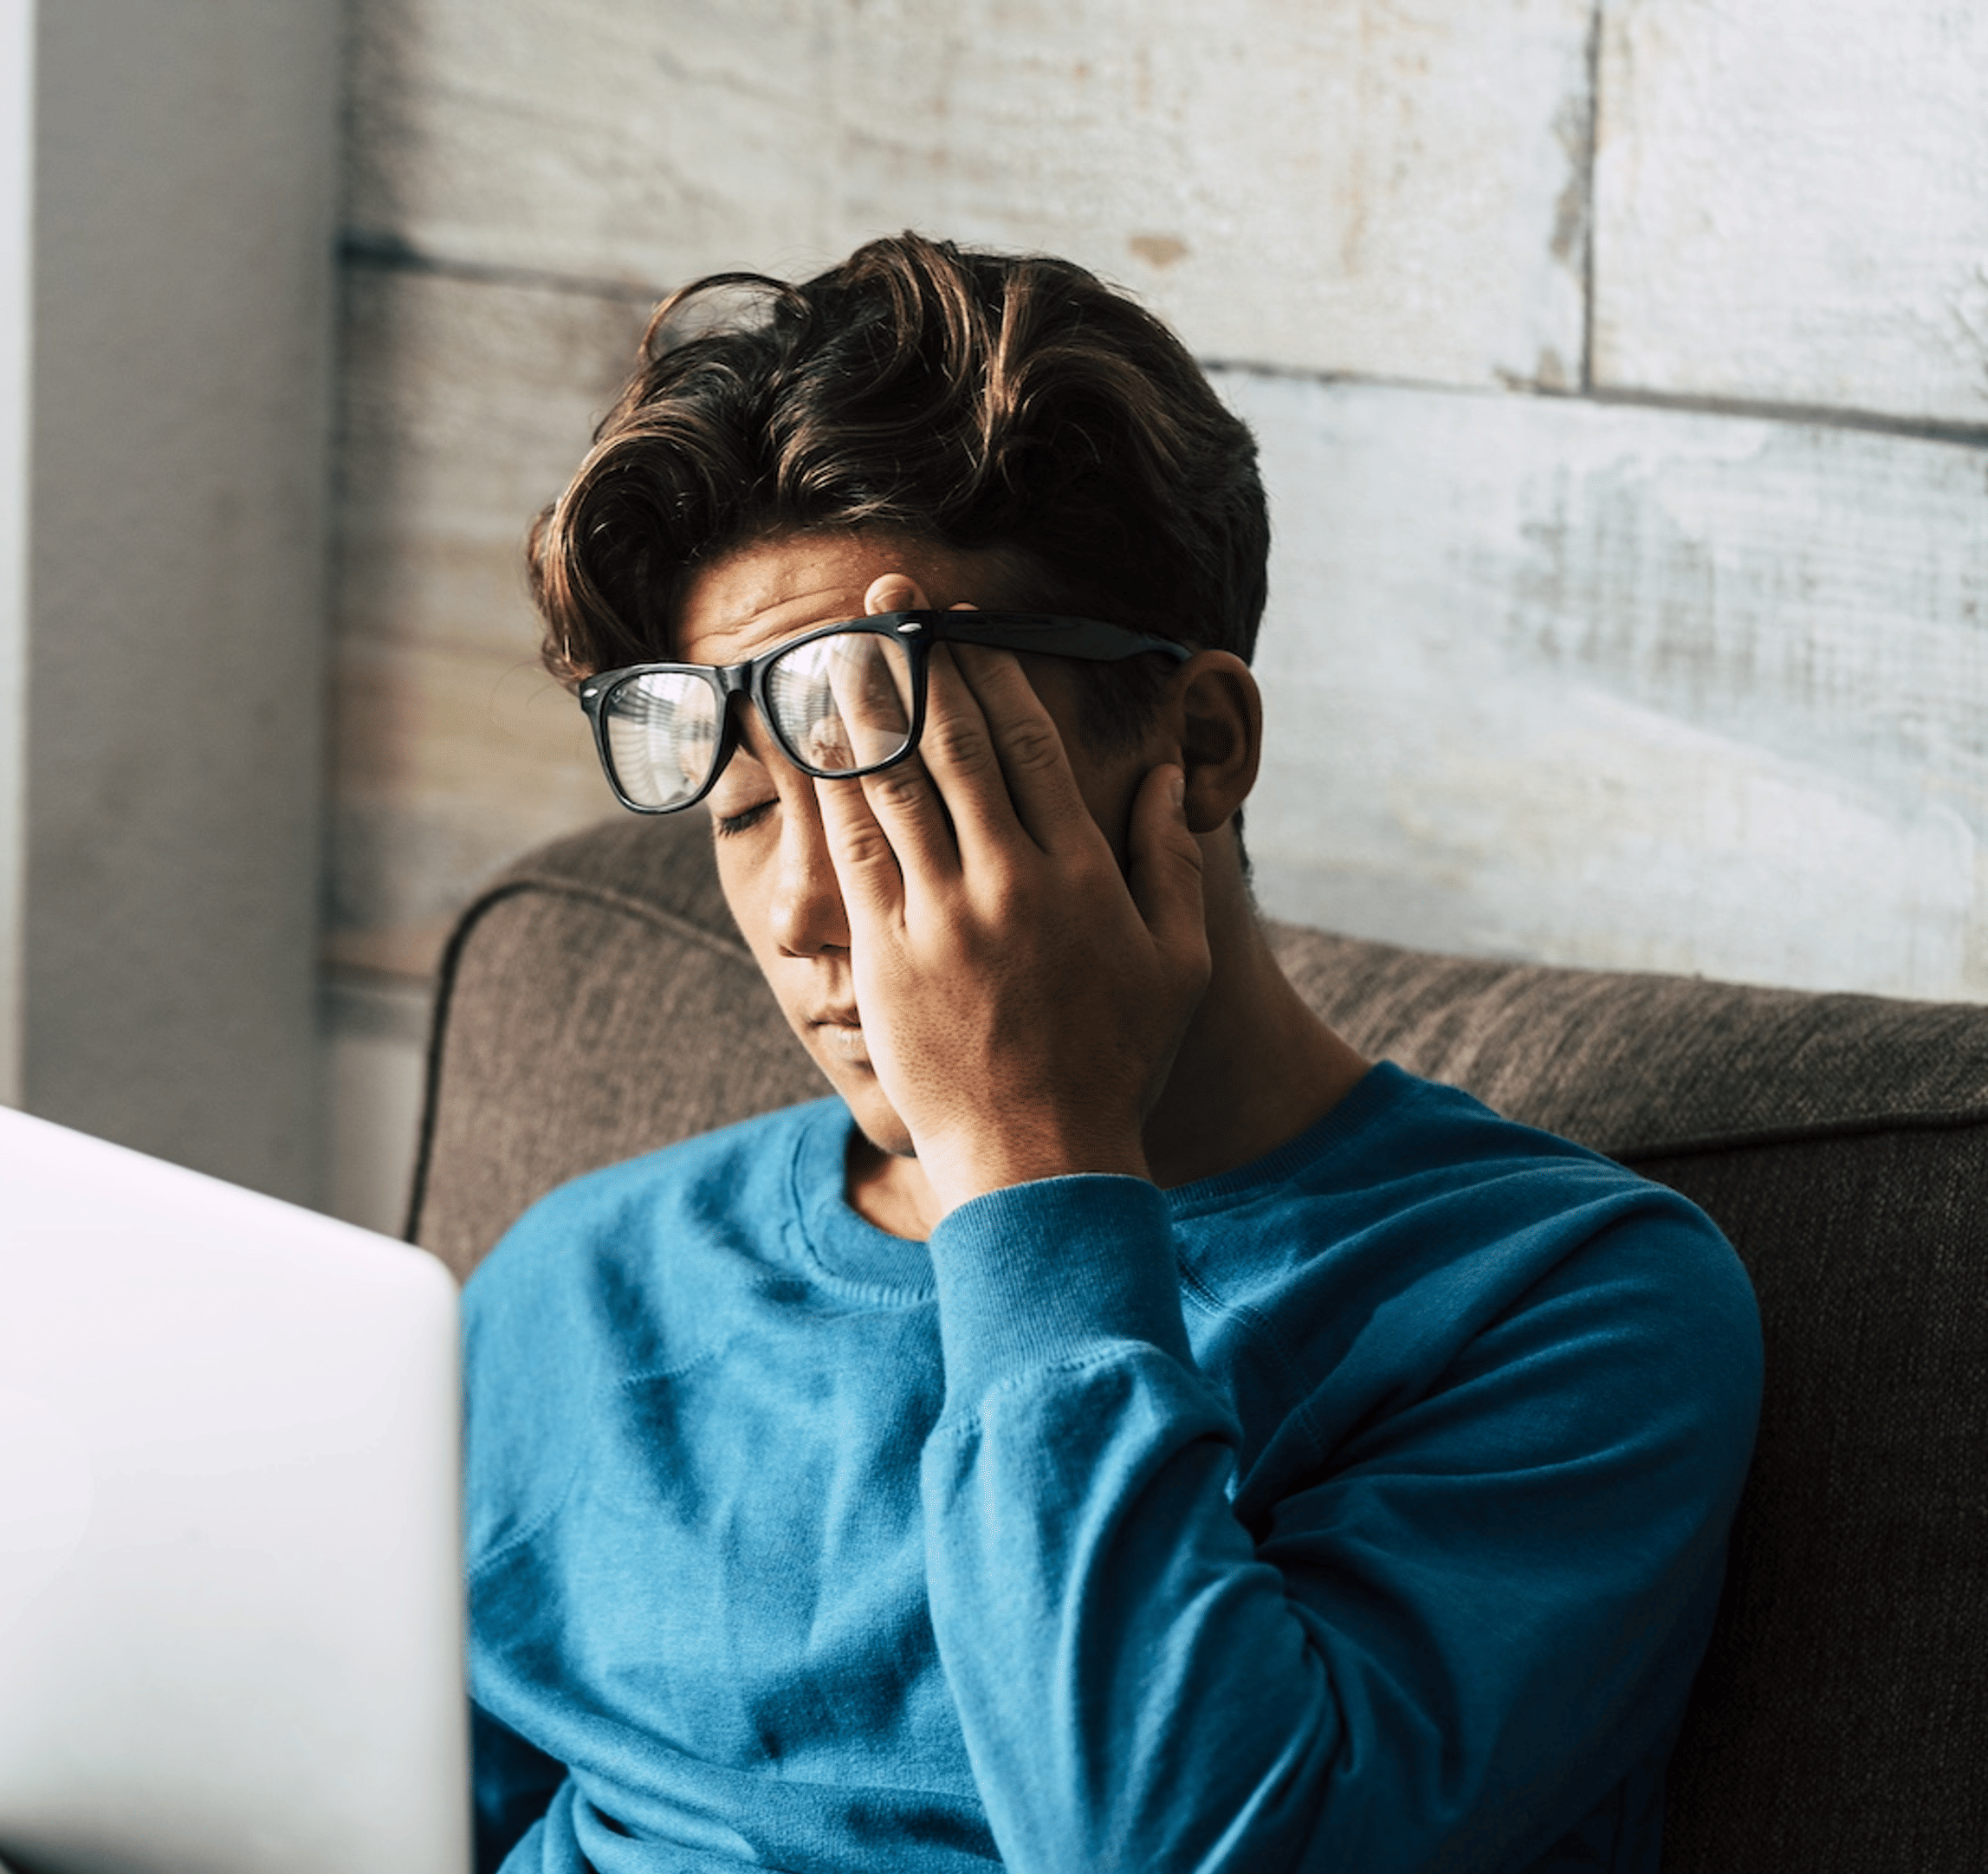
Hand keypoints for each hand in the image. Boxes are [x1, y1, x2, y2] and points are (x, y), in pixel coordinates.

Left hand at [811, 574, 1213, 1216]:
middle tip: (882, 598)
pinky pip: (851, 850)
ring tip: (832, 643)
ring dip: (859, 704)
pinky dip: (829, 788)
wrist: (1040, 1160)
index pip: (1024, 742)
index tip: (959, 624)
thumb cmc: (1115, 1064)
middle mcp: (1008, 880)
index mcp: (1080, 870)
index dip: (985, 671)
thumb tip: (1164, 775)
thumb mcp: (1177, 962)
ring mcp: (942, 916)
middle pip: (951, 740)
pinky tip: (810, 741)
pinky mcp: (887, 955)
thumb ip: (1172, 861)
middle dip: (914, 658)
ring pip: (892, 783)